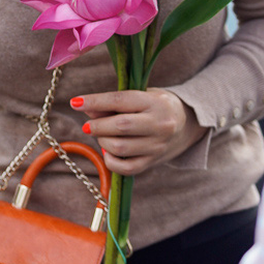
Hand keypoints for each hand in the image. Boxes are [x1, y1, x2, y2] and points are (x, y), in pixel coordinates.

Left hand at [72, 88, 204, 174]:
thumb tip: (86, 109)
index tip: (75, 102)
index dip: (95, 101)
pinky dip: (110, 160)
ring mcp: (157, 146)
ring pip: (121, 148)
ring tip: (100, 135)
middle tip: (86, 125)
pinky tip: (107, 150)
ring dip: (102, 141)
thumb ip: (114, 102)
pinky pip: (126, 168)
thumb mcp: (140, 95)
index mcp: (155, 102)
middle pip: (120, 126)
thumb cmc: (155, 105)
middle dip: (97, 125)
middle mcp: (159, 124)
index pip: (120, 100)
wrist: (187, 124)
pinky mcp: (153, 162)